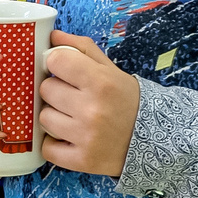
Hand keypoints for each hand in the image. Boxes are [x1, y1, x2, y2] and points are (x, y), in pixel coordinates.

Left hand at [37, 32, 139, 175]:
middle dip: (56, 91)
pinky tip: (69, 138)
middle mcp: (92, 109)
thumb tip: (52, 36)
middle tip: (72, 97)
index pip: (55, 61)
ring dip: (54, 117)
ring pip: (43, 118)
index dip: (56, 64)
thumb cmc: (126, 100)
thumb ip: (80, 49)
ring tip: (72, 118)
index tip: (64, 70)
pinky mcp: (82, 161)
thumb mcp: (110, 69)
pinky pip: (47, 148)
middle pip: (46, 90)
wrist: (154, 138)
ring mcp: (86, 137)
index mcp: (100, 81)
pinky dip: (54, 144)